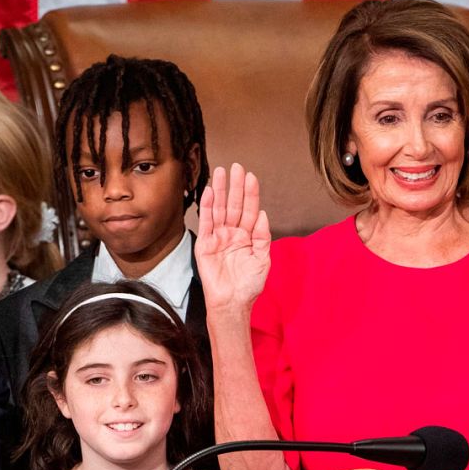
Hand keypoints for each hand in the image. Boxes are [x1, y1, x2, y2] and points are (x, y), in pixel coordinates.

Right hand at [195, 164, 270, 313]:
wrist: (233, 303)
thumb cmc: (249, 285)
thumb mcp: (263, 259)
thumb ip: (263, 236)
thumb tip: (264, 214)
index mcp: (248, 237)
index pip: (250, 210)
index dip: (251, 194)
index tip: (251, 176)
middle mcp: (232, 234)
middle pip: (234, 205)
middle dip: (235, 186)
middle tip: (236, 167)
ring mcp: (218, 238)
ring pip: (219, 209)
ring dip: (220, 190)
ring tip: (221, 172)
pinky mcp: (205, 244)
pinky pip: (206, 222)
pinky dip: (207, 206)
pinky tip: (209, 191)